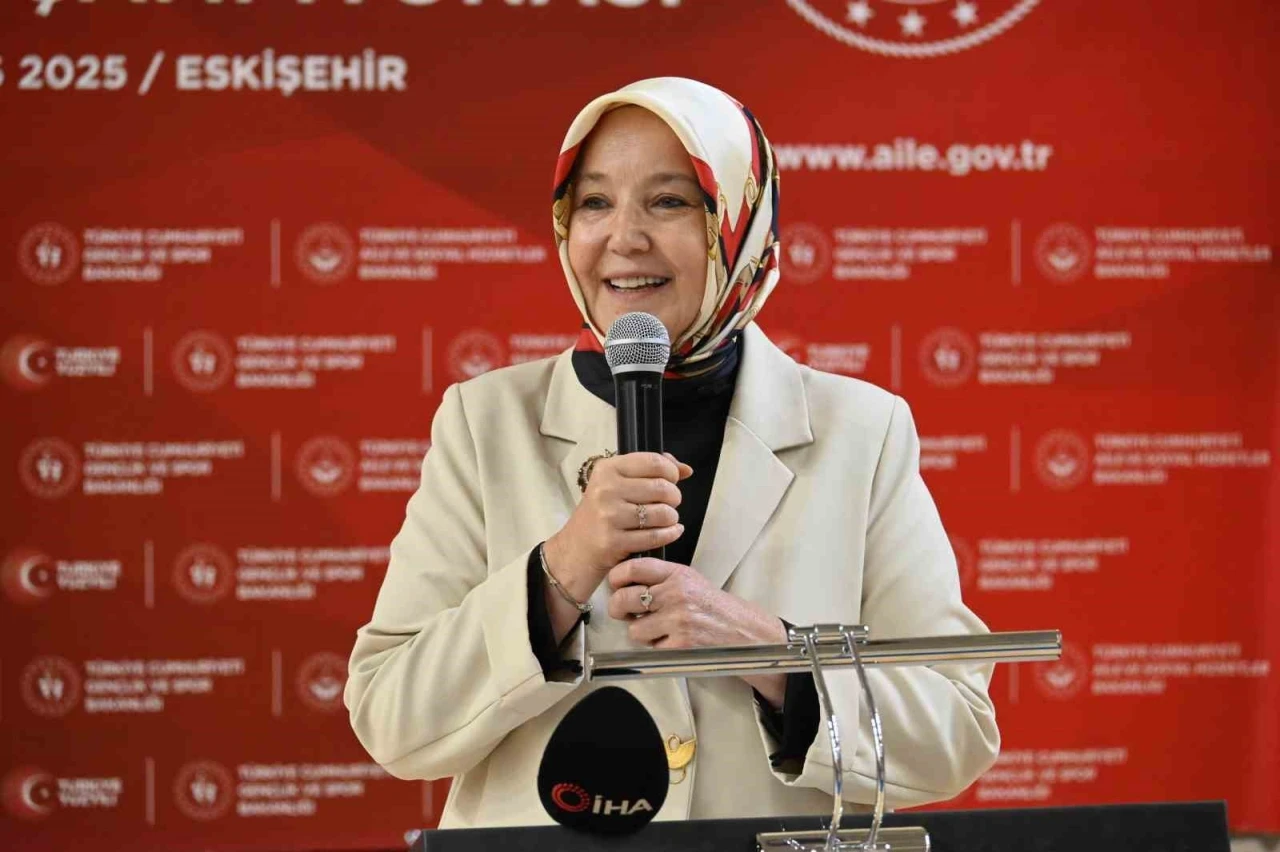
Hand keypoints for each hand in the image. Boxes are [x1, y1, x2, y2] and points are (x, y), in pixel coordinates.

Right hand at [542, 453, 691, 638]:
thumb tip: (686, 469)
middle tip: (669, 503)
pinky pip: (656, 536)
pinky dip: (670, 534)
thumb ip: (650, 470)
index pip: (653, 462)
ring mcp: (609, 516)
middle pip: (662, 488)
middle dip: (674, 497)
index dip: (671, 471)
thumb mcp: (616, 484)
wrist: (576, 549)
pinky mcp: (614, 541)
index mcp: (608, 469)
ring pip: (663, 513)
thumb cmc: (601, 513)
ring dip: (672, 518)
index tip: (672, 480)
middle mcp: (606, 489)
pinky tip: (671, 531)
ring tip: (666, 519)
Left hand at [606, 558, 787, 705]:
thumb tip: (624, 583)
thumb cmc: (713, 606)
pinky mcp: (681, 644)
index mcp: (677, 574)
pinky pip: (651, 647)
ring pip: (634, 628)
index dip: (616, 577)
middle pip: (624, 599)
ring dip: (641, 632)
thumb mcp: (690, 580)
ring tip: (658, 628)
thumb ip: (661, 577)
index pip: (634, 567)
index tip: (615, 585)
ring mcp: (678, 620)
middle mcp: (676, 594)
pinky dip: (657, 647)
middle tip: (624, 612)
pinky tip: (672, 640)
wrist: (743, 631)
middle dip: (618, 608)